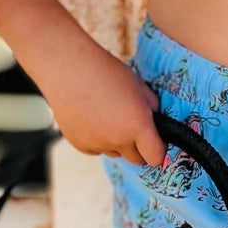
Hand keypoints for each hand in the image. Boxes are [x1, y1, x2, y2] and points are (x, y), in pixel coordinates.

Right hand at [40, 37, 166, 166]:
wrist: (68, 68)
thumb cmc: (105, 72)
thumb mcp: (139, 87)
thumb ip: (152, 109)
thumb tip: (157, 125)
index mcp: (138, 125)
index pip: (156, 157)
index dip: (159, 150)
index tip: (156, 141)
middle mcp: (118, 140)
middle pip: (137, 160)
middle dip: (139, 148)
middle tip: (132, 125)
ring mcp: (97, 144)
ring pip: (116, 153)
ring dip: (117, 143)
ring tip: (108, 115)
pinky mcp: (80, 145)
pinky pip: (97, 149)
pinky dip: (98, 139)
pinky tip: (92, 118)